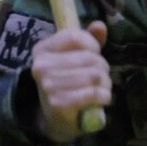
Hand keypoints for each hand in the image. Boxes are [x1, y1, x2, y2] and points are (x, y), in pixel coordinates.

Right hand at [31, 22, 110, 142]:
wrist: (55, 119)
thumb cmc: (68, 83)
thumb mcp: (75, 58)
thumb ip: (88, 40)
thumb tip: (99, 25)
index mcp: (42, 50)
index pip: (74, 36)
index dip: (92, 44)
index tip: (94, 54)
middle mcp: (41, 66)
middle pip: (89, 57)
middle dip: (102, 67)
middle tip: (99, 77)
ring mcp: (49, 86)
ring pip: (94, 75)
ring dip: (105, 83)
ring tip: (100, 88)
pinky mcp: (59, 104)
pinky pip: (93, 93)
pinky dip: (104, 96)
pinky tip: (101, 99)